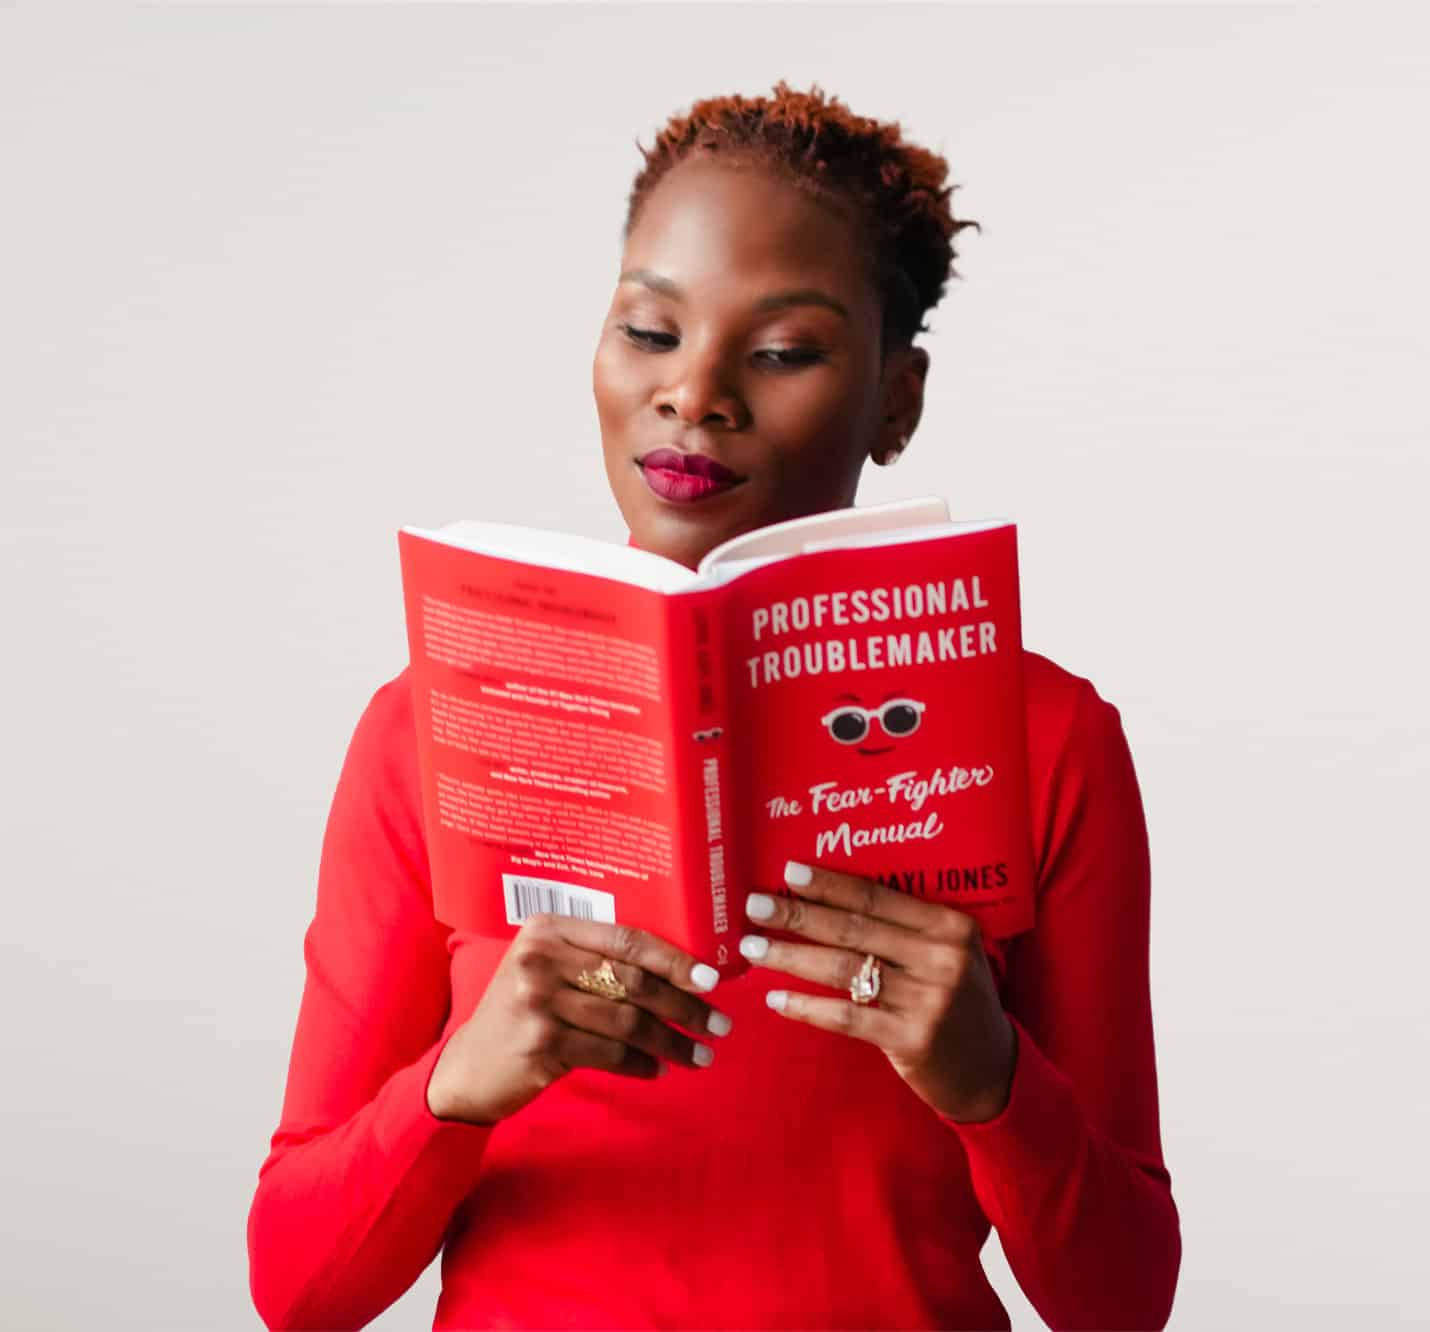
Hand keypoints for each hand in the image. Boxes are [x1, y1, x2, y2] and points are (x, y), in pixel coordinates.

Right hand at [427, 914, 731, 1124]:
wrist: (469, 1067)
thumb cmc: (523, 1013)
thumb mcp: (549, 970)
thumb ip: (597, 960)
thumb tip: (681, 970)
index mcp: (548, 928)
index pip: (627, 938)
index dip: (675, 959)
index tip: (712, 979)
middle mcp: (540, 958)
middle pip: (632, 980)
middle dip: (684, 1005)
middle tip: (719, 1025)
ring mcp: (537, 1001)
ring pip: (626, 1021)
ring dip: (671, 1041)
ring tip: (699, 1055)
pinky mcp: (540, 1043)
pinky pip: (609, 1054)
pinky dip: (640, 1064)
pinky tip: (658, 1069)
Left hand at [739, 860, 1016, 1123]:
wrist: (992, 1070)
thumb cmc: (956, 1000)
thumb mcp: (948, 954)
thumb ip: (906, 930)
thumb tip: (829, 901)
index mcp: (950, 926)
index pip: (878, 897)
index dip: (830, 884)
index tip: (788, 872)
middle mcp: (942, 958)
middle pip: (854, 929)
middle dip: (798, 915)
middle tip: (754, 905)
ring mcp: (928, 1000)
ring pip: (844, 969)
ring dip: (792, 956)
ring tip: (752, 948)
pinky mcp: (911, 1039)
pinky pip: (846, 1016)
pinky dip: (807, 1006)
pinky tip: (776, 998)